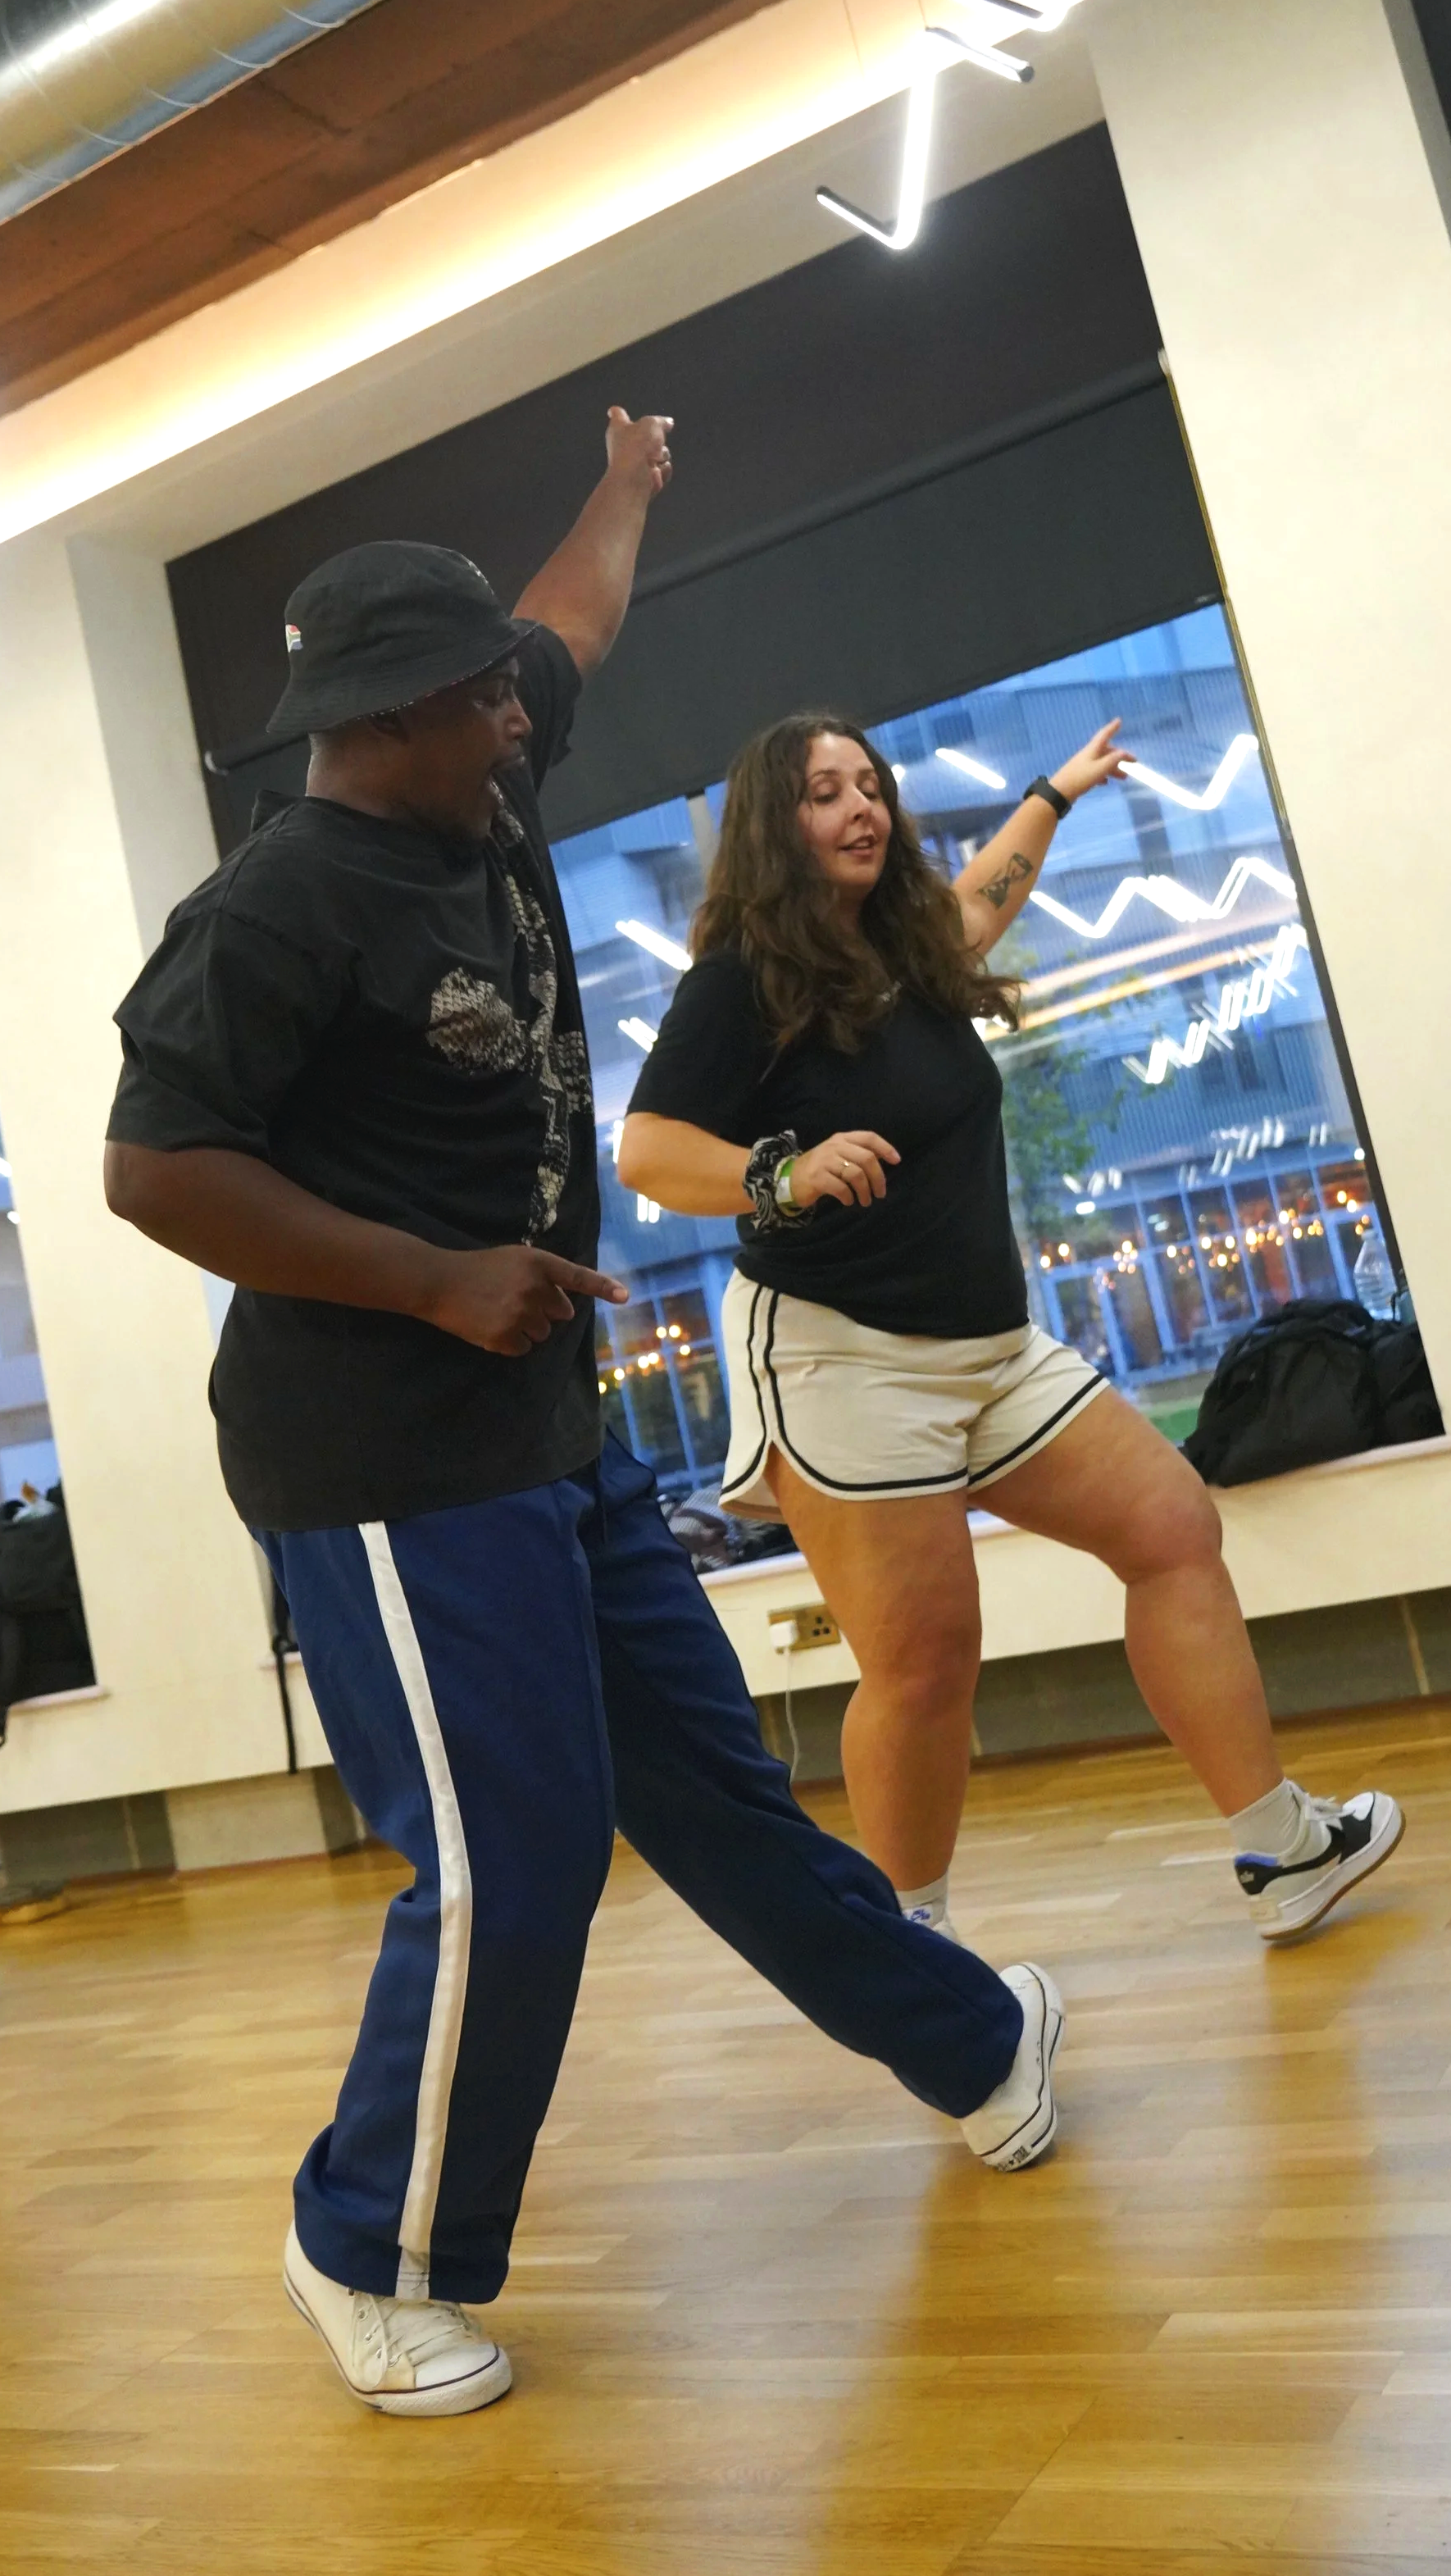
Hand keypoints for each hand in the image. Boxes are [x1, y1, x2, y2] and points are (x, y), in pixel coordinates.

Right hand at [421, 1245, 626, 1356]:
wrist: (439, 1282)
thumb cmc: (478, 1268)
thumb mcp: (514, 1259)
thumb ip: (542, 1275)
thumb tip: (567, 1306)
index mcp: (537, 1263)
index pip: (577, 1277)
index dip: (603, 1288)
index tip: (625, 1296)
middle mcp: (533, 1287)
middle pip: (561, 1314)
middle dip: (545, 1312)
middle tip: (516, 1302)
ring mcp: (520, 1313)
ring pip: (543, 1334)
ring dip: (528, 1328)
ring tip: (500, 1312)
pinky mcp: (505, 1336)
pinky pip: (524, 1348)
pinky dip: (511, 1343)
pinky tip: (492, 1327)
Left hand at [605, 405, 673, 500]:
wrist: (634, 478)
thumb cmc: (637, 444)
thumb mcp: (652, 424)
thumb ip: (661, 422)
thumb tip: (668, 422)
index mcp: (619, 428)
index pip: (617, 415)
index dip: (618, 412)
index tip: (614, 410)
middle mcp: (623, 445)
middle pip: (643, 437)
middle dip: (656, 438)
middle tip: (657, 439)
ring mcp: (634, 464)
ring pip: (656, 454)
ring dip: (662, 455)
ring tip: (657, 457)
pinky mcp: (644, 480)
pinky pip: (660, 471)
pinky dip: (663, 471)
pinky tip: (659, 471)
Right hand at [788, 1130, 899, 1210]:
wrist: (790, 1179)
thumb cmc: (821, 1168)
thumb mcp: (839, 1155)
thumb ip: (858, 1154)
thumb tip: (885, 1158)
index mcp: (842, 1138)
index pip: (869, 1137)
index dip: (886, 1148)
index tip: (897, 1161)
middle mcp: (834, 1146)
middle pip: (867, 1158)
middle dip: (878, 1178)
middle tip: (880, 1193)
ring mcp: (824, 1161)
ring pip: (856, 1174)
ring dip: (865, 1191)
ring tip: (865, 1201)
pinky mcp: (817, 1177)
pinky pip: (841, 1188)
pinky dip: (849, 1197)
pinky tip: (849, 1202)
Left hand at [1051, 718, 1132, 805]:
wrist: (1060, 792)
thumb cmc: (1081, 778)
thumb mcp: (1100, 769)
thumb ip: (1113, 760)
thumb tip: (1123, 752)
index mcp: (1093, 749)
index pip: (1104, 735)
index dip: (1112, 728)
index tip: (1119, 720)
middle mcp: (1089, 755)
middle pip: (1107, 751)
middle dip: (1120, 756)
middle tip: (1133, 763)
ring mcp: (1084, 765)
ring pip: (1102, 763)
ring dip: (1114, 768)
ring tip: (1124, 777)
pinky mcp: (1080, 775)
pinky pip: (1095, 772)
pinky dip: (1103, 775)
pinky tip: (1106, 782)